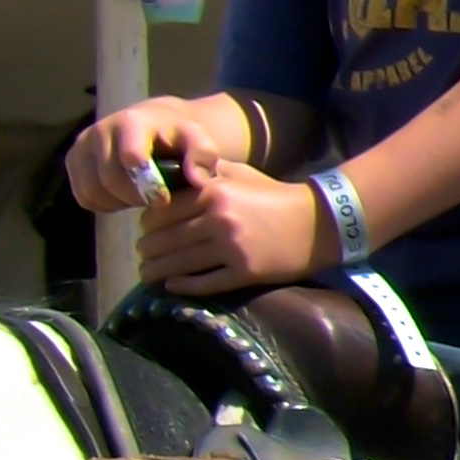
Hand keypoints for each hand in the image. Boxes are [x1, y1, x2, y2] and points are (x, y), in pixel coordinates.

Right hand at [66, 100, 199, 216]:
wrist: (152, 125)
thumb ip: (203, 155)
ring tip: (140, 196)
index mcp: (132, 122)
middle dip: (133, 196)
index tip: (163, 198)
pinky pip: (83, 196)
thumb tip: (197, 179)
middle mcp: (100, 130)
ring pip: (93, 191)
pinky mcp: (73, 161)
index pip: (130, 157)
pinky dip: (104, 204)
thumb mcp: (198, 141)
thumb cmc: (178, 136)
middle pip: (109, 180)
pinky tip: (124, 197)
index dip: (146, 184)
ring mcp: (82, 145)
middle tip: (154, 200)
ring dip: (118, 202)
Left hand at [135, 142, 333, 295]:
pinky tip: (172, 286)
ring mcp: (231, 248)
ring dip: (157, 272)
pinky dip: (183, 286)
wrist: (317, 222)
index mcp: (212, 192)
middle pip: (165, 240)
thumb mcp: (240, 174)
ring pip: (179, 264)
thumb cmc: (274, 195)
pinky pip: (204, 283)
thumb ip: (205, 173)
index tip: (145, 232)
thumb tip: (169, 178)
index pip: (161, 212)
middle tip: (142, 257)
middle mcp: (217, 220)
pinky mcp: (245, 272)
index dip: (146, 225)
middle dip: (147, 251)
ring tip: (148, 274)